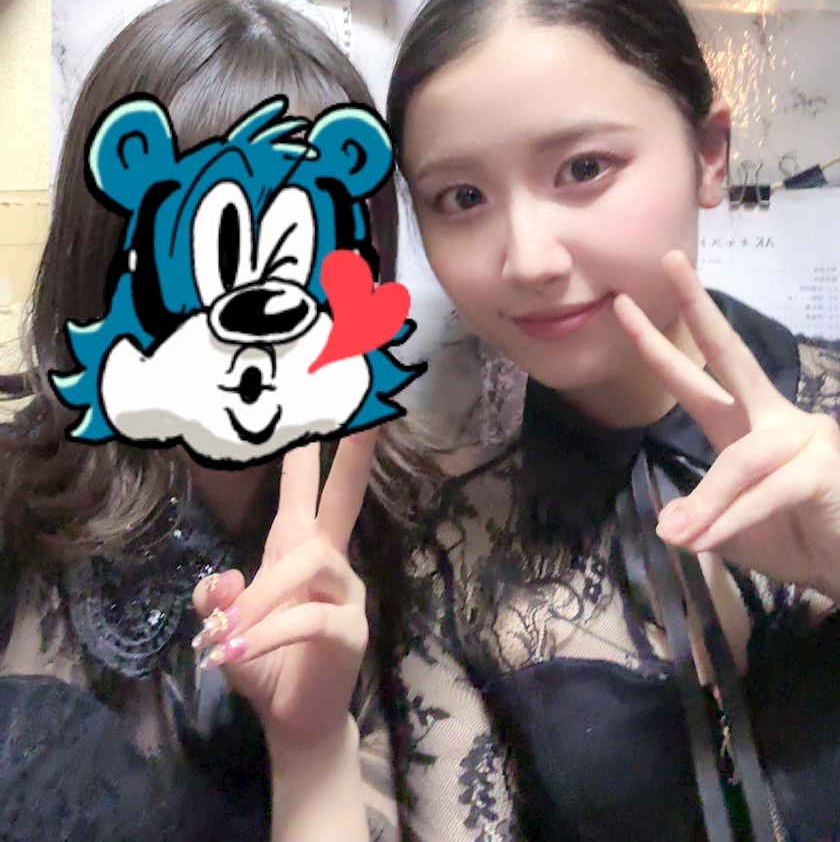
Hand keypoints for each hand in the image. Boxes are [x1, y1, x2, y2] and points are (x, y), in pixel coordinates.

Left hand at [192, 429, 376, 746]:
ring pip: (311, 562)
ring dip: (263, 596)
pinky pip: (308, 617)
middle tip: (368, 407)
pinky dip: (266, 634)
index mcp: (297, 546)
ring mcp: (345, 592)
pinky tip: (235, 654)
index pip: (306, 485)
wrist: (294, 721)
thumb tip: (218, 582)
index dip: (310, 442)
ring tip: (224, 635)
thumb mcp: (225, 627)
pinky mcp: (349, 630)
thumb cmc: (263, 662)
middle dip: (353, 451)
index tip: (319, 392)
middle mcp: (327, 559)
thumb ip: (215, 599)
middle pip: (345, 494)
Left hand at [614, 251, 839, 597]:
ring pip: (738, 460)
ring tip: (682, 540)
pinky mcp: (823, 466)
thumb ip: (700, 519)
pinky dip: (734, 520)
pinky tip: (712, 541)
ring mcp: (803, 436)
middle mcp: (772, 417)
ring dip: (709, 506)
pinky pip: (765, 491)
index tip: (622, 307)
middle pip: (731, 353)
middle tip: (669, 261)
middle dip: (697, 309)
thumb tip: (668, 525)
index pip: (695, 376)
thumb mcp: (730, 531)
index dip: (657, 344)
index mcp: (743, 425)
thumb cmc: (795, 539)